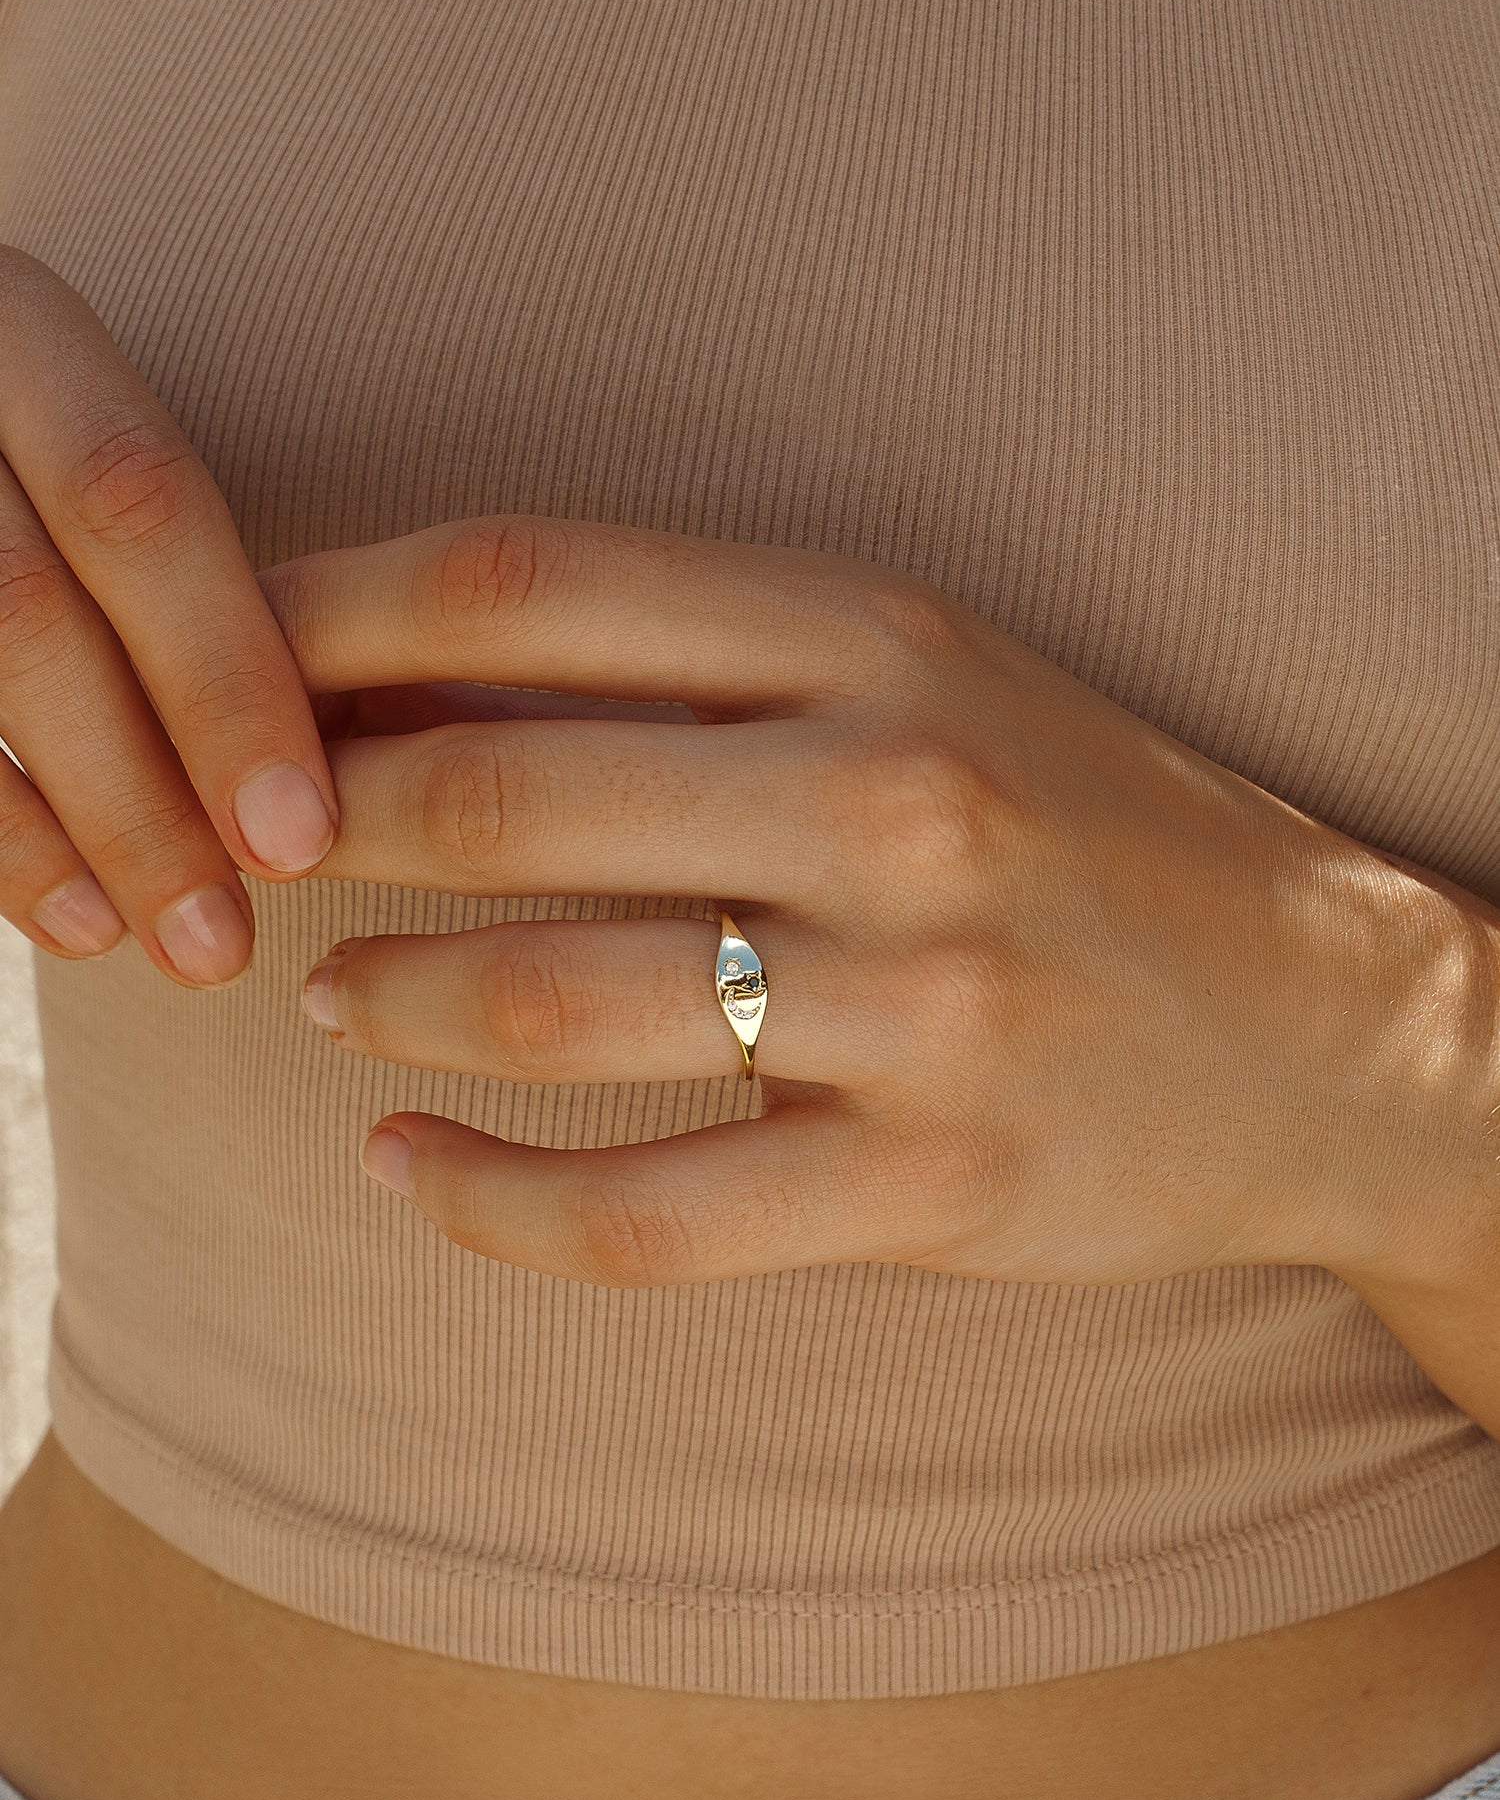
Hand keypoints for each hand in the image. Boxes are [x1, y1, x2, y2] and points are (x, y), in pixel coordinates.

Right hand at [0, 247, 336, 982]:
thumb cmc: (50, 461)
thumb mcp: (99, 432)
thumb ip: (208, 562)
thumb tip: (402, 726)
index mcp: (20, 328)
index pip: (137, 504)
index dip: (224, 678)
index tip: (300, 835)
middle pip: (31, 607)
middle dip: (144, 792)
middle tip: (228, 942)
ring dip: (66, 834)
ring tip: (160, 946)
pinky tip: (72, 921)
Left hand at [264, 516, 1499, 1336]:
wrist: (1323, 1024)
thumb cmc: (1084, 829)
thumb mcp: (922, 679)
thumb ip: (691, 670)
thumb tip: (409, 687)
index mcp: (878, 632)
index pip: (527, 584)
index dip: (327, 617)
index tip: (226, 662)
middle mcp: (896, 795)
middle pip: (500, 793)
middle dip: (320, 829)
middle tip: (252, 858)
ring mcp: (921, 1003)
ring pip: (546, 1004)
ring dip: (383, 1002)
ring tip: (329, 1001)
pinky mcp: (931, 1186)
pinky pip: (639, 1215)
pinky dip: (482, 1201)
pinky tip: (408, 1175)